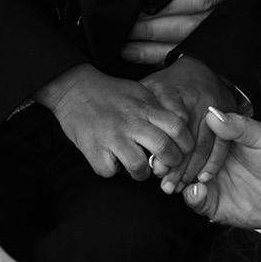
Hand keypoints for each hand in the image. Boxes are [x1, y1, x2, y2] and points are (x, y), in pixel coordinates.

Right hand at [34, 64, 193, 179]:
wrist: (74, 87)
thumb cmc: (110, 92)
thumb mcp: (140, 92)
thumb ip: (158, 109)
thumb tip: (179, 128)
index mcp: (146, 108)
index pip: (178, 128)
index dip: (186, 144)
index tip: (183, 150)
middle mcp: (132, 122)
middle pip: (164, 150)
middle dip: (170, 163)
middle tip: (166, 164)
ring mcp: (112, 137)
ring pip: (139, 168)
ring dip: (142, 173)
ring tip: (138, 168)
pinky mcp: (93, 148)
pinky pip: (109, 171)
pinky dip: (111, 170)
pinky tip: (111, 161)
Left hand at [119, 0, 255, 66]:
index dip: (173, 4)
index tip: (146, 4)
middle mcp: (233, 4)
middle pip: (193, 26)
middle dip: (157, 29)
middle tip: (127, 25)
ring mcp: (225, 23)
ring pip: (189, 44)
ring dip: (154, 47)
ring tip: (124, 45)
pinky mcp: (215, 34)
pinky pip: (189, 52)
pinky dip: (160, 56)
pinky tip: (135, 54)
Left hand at [140, 56, 241, 193]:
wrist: (204, 67)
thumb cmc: (170, 84)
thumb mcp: (150, 88)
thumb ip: (139, 110)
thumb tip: (129, 138)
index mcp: (172, 91)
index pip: (170, 124)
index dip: (163, 149)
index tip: (155, 168)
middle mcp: (196, 98)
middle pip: (186, 138)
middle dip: (177, 166)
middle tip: (166, 186)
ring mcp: (214, 107)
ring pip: (204, 145)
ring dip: (192, 170)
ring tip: (180, 187)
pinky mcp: (228, 115)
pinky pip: (222, 145)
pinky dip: (212, 164)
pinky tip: (202, 178)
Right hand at [181, 108, 260, 232]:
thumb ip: (238, 126)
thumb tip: (211, 113)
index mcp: (221, 140)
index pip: (194, 135)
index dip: (181, 136)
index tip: (169, 134)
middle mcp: (211, 160)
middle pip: (183, 158)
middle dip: (171, 159)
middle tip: (162, 160)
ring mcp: (211, 182)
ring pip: (183, 179)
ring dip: (175, 178)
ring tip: (172, 178)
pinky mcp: (213, 204)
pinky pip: (195, 200)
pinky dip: (191, 196)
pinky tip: (196, 189)